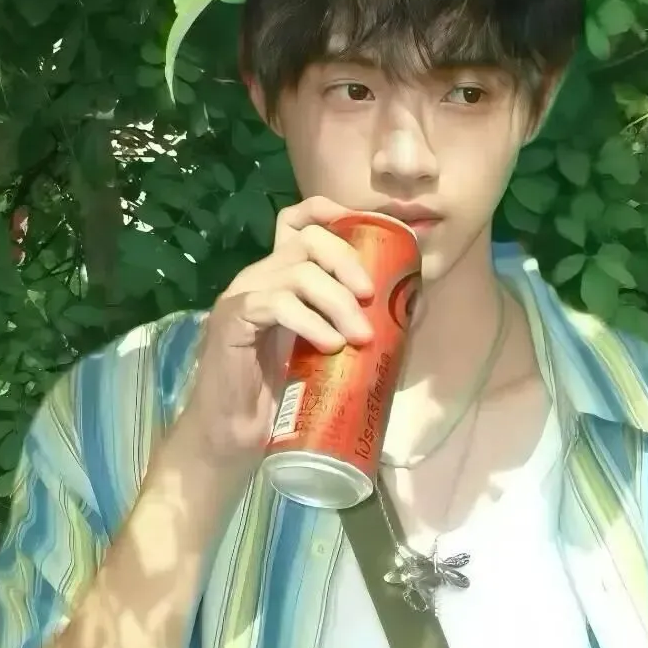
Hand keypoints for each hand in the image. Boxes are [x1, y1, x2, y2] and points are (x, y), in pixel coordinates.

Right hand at [167, 197, 374, 472]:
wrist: (233, 435)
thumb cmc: (283, 395)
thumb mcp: (326, 349)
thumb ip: (353, 323)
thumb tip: (414, 310)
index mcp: (280, 276)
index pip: (295, 221)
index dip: (326, 211)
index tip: (362, 228)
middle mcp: (260, 276)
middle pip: (307, 239)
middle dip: (347, 261)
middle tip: (370, 297)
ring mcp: (243, 295)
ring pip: (298, 272)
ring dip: (338, 302)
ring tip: (359, 337)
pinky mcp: (232, 320)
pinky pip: (277, 305)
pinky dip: (311, 322)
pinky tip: (329, 345)